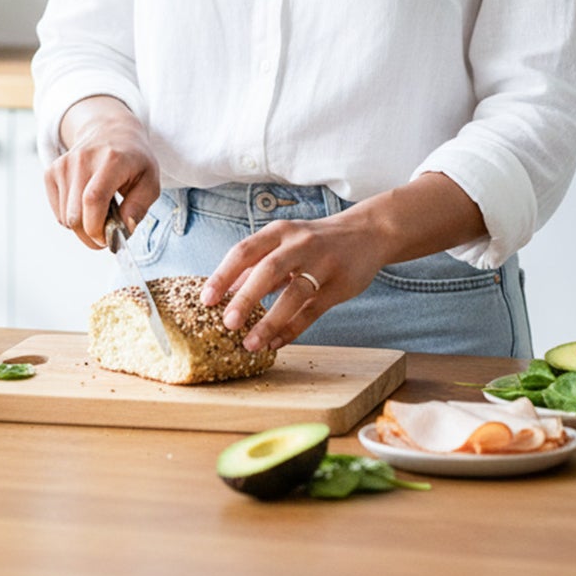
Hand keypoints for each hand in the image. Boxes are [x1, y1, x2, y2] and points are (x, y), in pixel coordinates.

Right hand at [44, 96, 160, 250]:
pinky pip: (58, 212)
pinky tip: (85, 206)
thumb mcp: (150, 180)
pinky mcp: (51, 172)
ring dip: (82, 227)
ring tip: (99, 213)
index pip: (93, 200)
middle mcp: (83, 160)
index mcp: (111, 160)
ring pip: (65, 218)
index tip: (108, 240)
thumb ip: (139, 207)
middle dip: (90, 236)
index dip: (97, 228)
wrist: (109, 131)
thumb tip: (125, 230)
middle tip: (105, 235)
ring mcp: (64, 165)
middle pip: (75, 215)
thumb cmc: (133, 159)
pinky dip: (71, 218)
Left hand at [198, 174, 485, 351]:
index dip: (224, 274)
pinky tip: (275, 343)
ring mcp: (322, 265)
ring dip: (270, 321)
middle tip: (227, 323)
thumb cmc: (315, 240)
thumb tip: (223, 289)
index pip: (245, 250)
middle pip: (269, 270)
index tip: (207, 299)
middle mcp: (300, 244)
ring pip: (294, 294)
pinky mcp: (339, 286)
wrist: (368, 233)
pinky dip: (292, 329)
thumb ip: (256, 263)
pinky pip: (313, 311)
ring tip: (250, 344)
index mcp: (280, 231)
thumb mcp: (284, 241)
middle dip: (247, 298)